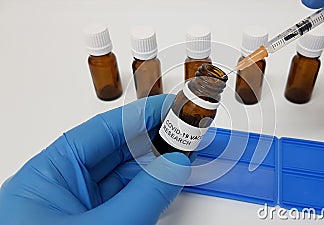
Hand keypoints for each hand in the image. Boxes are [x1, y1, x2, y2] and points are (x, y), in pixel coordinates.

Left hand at [0, 94, 190, 224]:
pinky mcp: (95, 221)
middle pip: (117, 148)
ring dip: (158, 161)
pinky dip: (152, 187)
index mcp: (50, 173)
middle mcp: (64, 185)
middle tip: (189, 128)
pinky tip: (172, 177)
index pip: (104, 131)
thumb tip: (175, 165)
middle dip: (156, 136)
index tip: (174, 106)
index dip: (142, 114)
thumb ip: (142, 196)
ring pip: (126, 172)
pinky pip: (128, 195)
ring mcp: (80, 205)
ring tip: (188, 149)